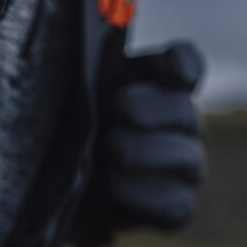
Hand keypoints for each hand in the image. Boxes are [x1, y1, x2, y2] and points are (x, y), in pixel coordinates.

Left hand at [74, 43, 205, 243]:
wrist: (58, 180)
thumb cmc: (67, 120)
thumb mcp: (70, 89)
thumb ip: (84, 67)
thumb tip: (89, 41)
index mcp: (153, 81)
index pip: (184, 63)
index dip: (183, 63)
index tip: (175, 69)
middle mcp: (178, 121)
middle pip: (184, 110)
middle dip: (152, 108)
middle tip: (119, 108)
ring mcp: (183, 165)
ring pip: (187, 158)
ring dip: (145, 152)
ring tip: (110, 148)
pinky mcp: (176, 206)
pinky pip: (179, 204)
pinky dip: (145, 193)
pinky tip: (116, 184)